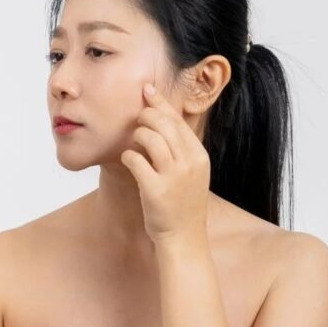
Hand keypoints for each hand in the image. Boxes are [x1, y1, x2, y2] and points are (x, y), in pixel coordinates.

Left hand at [120, 83, 210, 243]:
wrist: (183, 237)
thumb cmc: (182, 202)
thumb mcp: (191, 171)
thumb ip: (181, 148)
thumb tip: (162, 118)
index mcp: (199, 156)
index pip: (178, 120)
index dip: (160, 101)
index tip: (147, 89)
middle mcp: (189, 163)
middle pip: (163, 123)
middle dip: (146, 115)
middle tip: (138, 119)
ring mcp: (174, 176)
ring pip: (150, 137)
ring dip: (137, 135)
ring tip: (135, 142)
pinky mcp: (156, 190)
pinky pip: (135, 160)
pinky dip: (128, 155)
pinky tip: (128, 159)